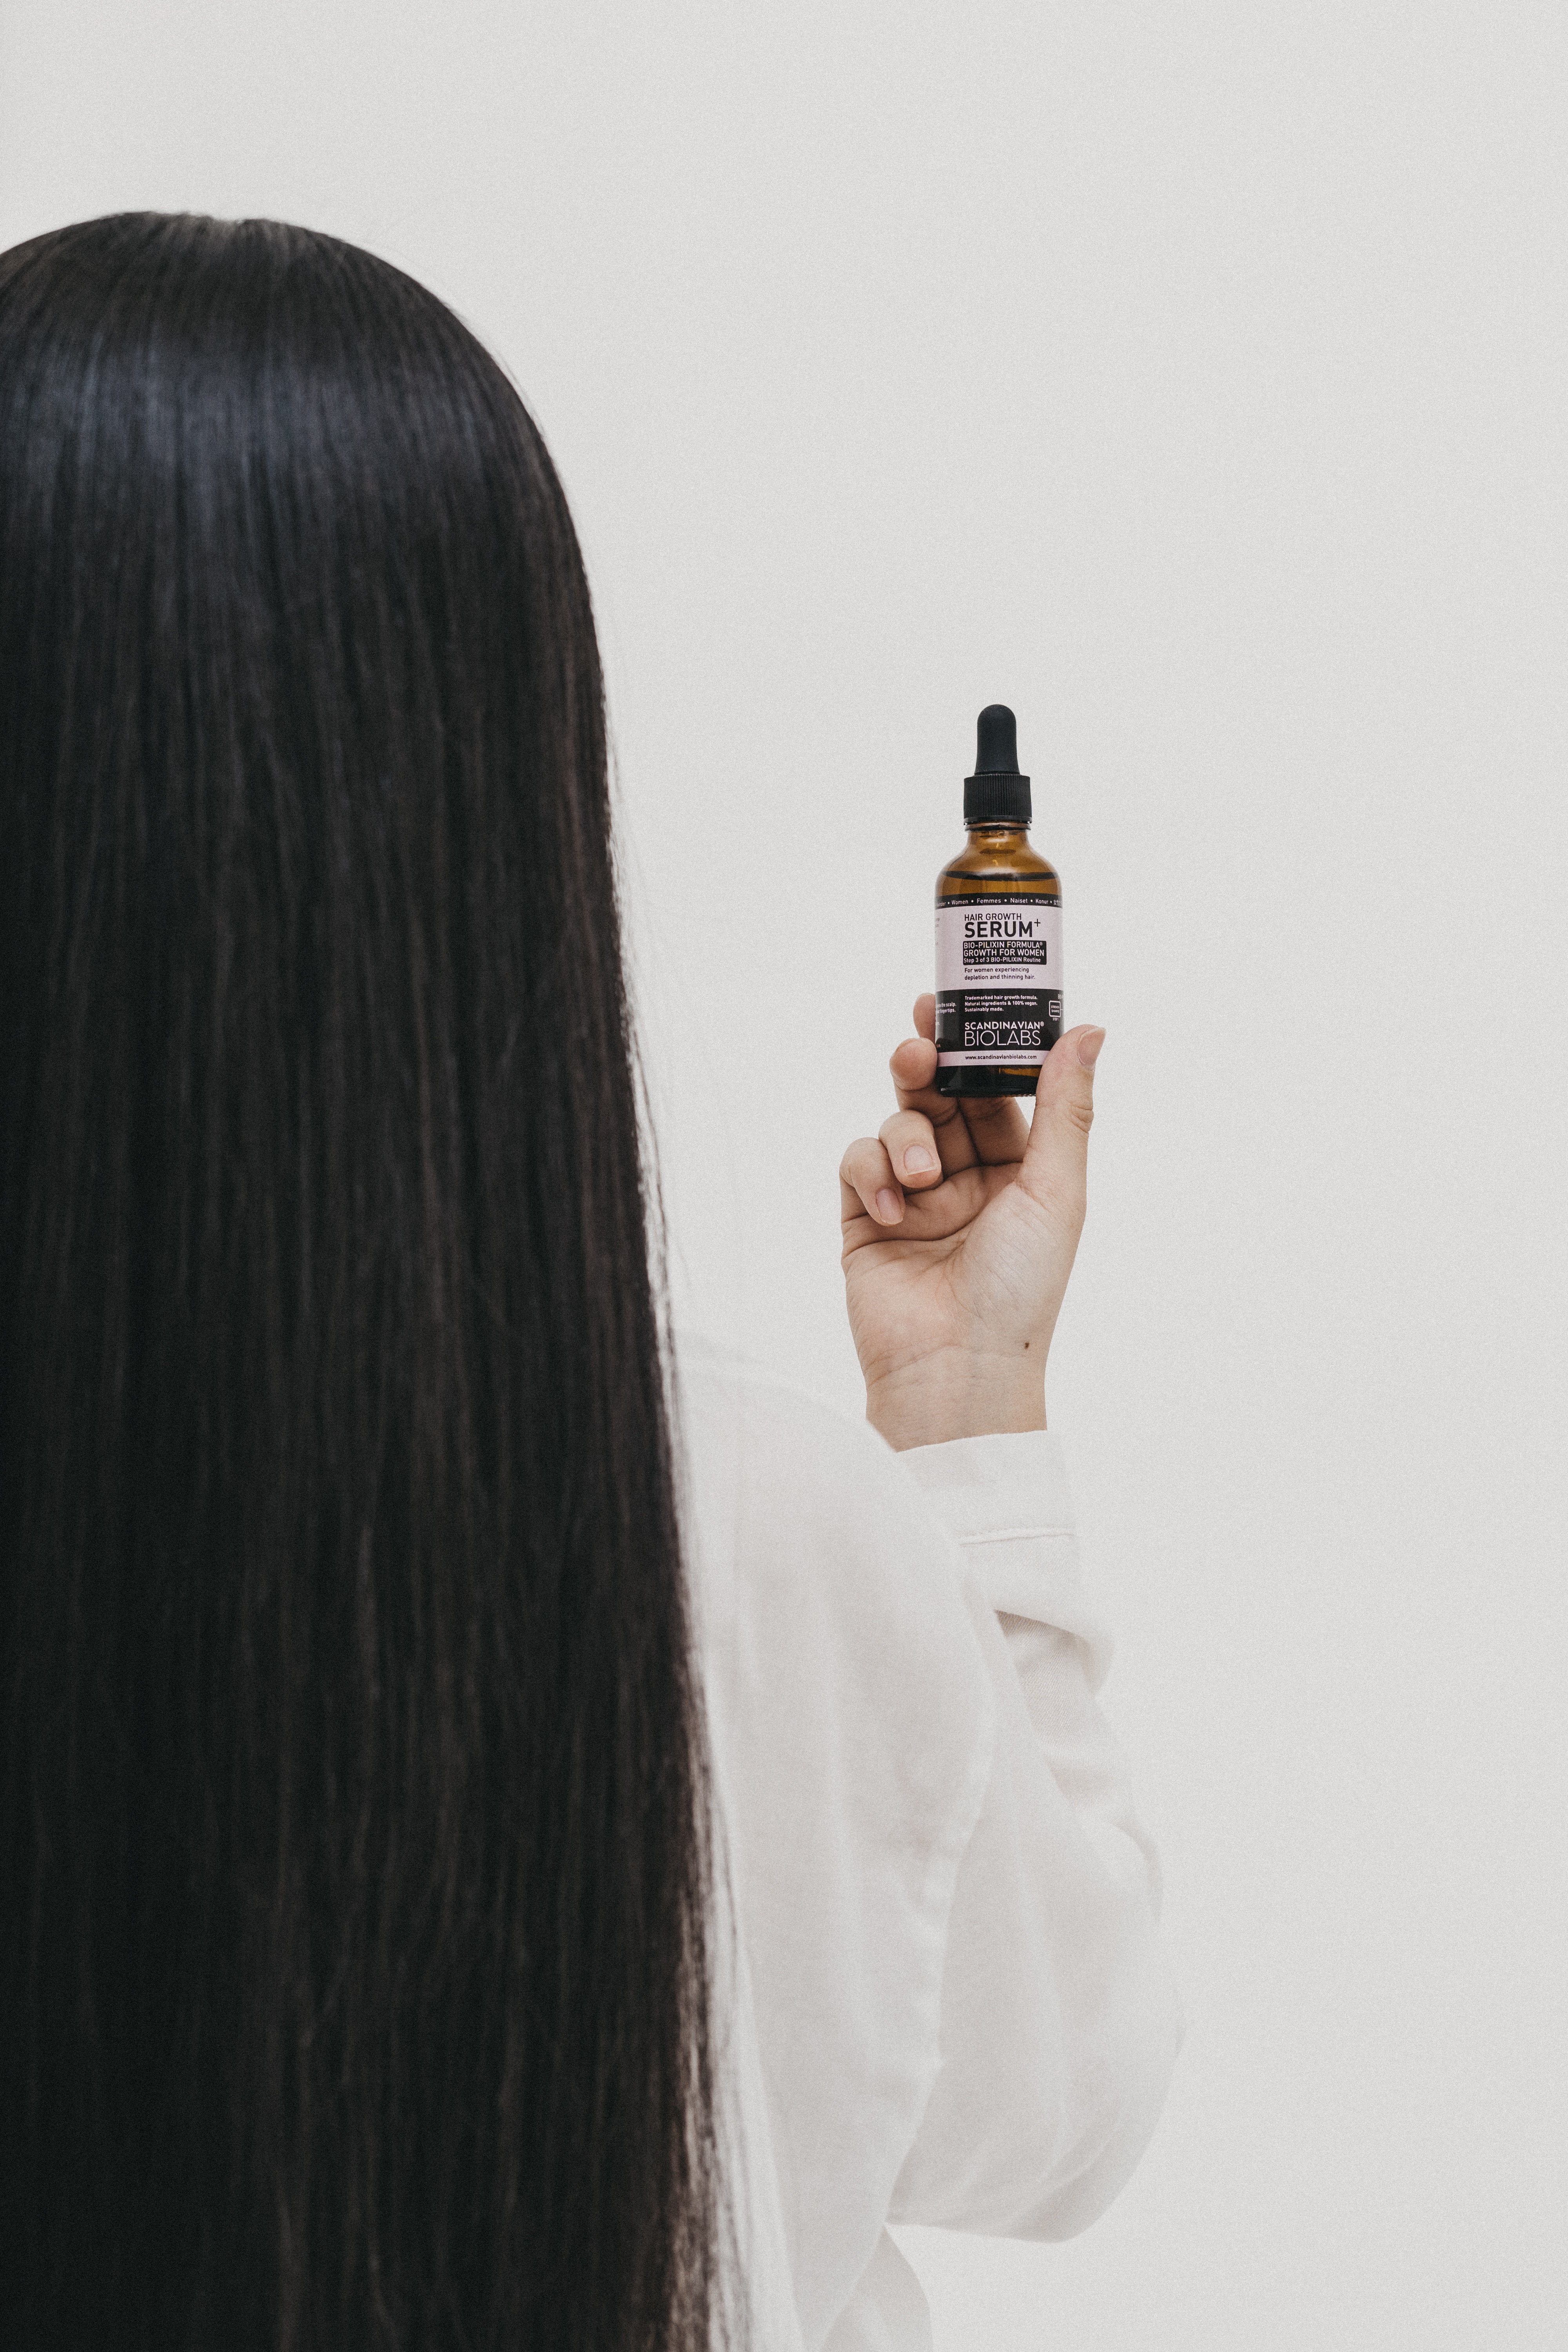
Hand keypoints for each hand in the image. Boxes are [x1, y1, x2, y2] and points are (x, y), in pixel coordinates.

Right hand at [838, 996, 1104, 1450]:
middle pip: (941, 1093)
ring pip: (899, 1122)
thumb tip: (1090, 1029)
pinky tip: (894, 1210)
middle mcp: (967, 1177)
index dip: (977, 1045)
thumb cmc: (1020, 1291)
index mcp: (1019, 1169)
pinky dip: (873, 1175)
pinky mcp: (866, 1219)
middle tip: (920, 1045)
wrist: (957, 1369)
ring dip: (906, 1133)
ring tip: (921, 1173)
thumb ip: (1064, 1107)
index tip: (959, 1004)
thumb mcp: (1055, 1191)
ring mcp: (913, 1197)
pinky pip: (859, 1163)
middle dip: (929, 1064)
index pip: (996, 1087)